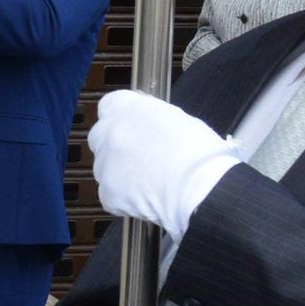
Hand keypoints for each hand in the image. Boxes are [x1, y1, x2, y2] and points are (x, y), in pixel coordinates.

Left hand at [88, 90, 240, 240]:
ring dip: (120, 173)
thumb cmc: (201, 154)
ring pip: (104, 168)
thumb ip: (151, 118)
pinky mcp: (108, 192)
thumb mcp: (178, 119)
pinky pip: (110, 195)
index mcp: (129, 108)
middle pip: (101, 137)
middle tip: (141, 159)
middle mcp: (110, 132)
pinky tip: (147, 199)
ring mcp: (105, 163)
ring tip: (151, 183)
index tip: (133, 128)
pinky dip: (124, 200)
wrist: (203, 188)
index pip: (110, 105)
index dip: (122, 119)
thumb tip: (146, 124)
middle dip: (117, 147)